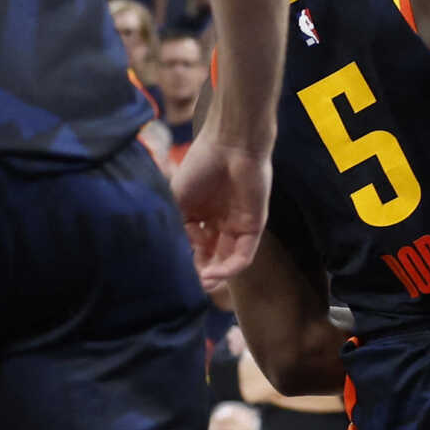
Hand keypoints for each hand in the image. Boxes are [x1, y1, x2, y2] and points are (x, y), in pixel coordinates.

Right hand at [167, 140, 272, 289]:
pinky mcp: (255, 226)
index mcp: (202, 216)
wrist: (230, 145)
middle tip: (191, 285)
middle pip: (212, 257)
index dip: (186, 262)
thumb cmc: (200, 166)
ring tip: (203, 282)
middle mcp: (220, 223)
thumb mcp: (177, 199)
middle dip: (202, 273)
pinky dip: (230, 269)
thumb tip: (180, 254)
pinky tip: (215, 273)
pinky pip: (244, 255)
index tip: (175, 273)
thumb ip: (178, 227)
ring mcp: (238, 226)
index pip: (195, 248)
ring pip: (228, 261)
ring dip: (216, 275)